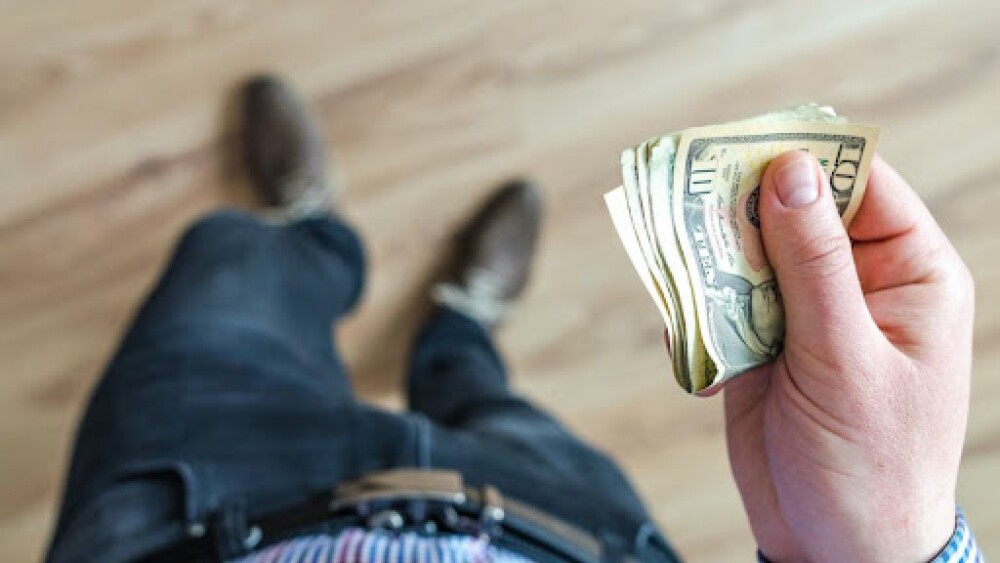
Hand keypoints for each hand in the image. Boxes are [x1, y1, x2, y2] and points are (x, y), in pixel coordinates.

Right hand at [722, 151, 973, 561]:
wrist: (833, 548)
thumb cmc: (871, 464)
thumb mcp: (846, 359)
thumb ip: (815, 264)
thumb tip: (792, 172)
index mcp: (906, 274)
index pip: (859, 185)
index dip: (805, 159)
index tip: (743, 145)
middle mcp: (855, 283)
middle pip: (791, 213)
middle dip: (741, 214)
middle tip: (690, 208)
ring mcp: (805, 314)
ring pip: (746, 256)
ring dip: (711, 268)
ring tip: (685, 286)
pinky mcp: (761, 344)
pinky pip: (720, 305)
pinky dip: (698, 320)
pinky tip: (701, 357)